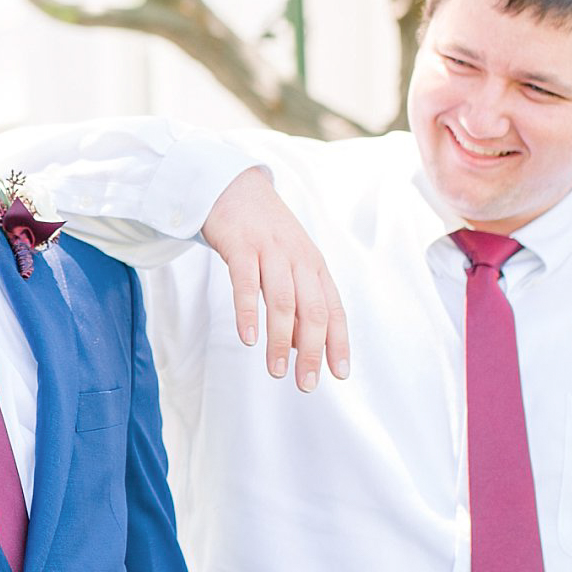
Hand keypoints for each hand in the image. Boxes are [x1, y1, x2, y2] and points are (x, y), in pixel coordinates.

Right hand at [200, 167, 349, 391]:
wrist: (232, 187)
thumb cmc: (262, 233)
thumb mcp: (287, 263)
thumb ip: (296, 300)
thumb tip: (303, 346)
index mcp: (314, 266)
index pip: (333, 310)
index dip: (338, 343)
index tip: (339, 374)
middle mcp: (298, 259)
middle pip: (312, 311)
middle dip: (312, 352)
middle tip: (306, 384)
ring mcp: (271, 251)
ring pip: (282, 302)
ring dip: (281, 341)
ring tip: (276, 371)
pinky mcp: (241, 245)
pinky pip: (246, 284)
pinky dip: (248, 313)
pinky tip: (248, 338)